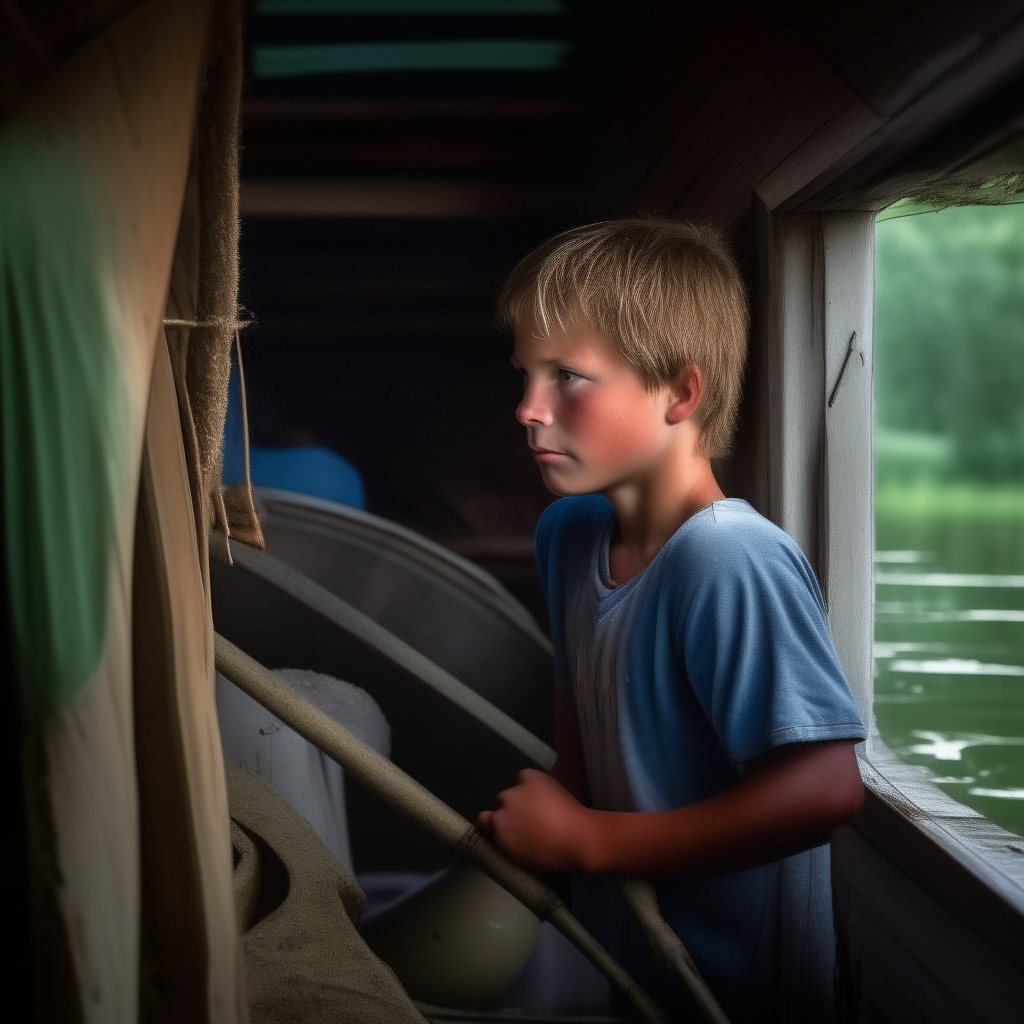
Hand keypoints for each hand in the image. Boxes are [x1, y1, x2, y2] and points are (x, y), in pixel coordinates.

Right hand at [477, 769, 592, 871]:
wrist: (579, 838)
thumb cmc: (552, 856)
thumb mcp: (520, 856)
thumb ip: (507, 841)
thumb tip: (505, 833)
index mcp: (498, 828)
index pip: (484, 820)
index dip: (495, 823)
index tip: (507, 827)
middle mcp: (503, 806)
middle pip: (500, 803)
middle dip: (510, 810)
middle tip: (527, 818)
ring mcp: (517, 790)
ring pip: (512, 790)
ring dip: (521, 796)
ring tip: (538, 805)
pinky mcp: (532, 778)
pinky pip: (523, 776)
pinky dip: (529, 782)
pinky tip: (539, 790)